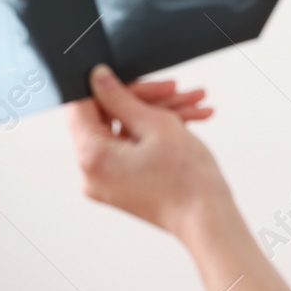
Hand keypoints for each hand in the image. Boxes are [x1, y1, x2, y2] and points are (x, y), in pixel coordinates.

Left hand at [67, 64, 231, 243]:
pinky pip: (133, 148)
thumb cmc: (185, 178)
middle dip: (147, 99)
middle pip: (109, 118)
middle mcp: (91, 171)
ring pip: (127, 131)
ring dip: (160, 113)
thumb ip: (122, 98)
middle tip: (177, 89)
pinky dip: (157, 133)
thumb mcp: (156, 125)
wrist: (206, 216)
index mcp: (91, 156)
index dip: (109, 85)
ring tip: (196, 104)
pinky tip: (189, 120)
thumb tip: (97, 77)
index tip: (134, 74)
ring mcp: (106, 180)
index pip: (83, 106)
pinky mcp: (122, 184)